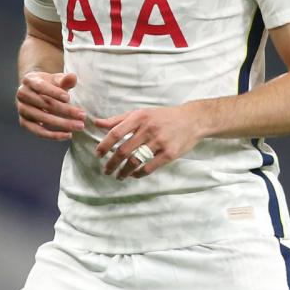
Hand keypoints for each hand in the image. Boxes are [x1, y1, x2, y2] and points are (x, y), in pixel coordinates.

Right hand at [16, 72, 84, 140]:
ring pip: (43, 119)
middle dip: (66, 110)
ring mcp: (22, 109)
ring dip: (63, 124)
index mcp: (29, 80)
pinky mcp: (24, 123)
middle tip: (83, 116)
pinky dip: (54, 135)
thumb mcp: (56, 79)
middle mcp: (22, 94)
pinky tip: (68, 134)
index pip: (41, 86)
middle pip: (45, 104)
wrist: (35, 92)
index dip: (54, 92)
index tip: (69, 98)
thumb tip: (73, 77)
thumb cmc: (49, 84)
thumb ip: (64, 79)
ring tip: (80, 126)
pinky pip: (39, 132)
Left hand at [93, 104, 207, 179]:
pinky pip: (150, 167)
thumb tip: (96, 123)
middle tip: (106, 170)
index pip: (116, 132)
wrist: (192, 120)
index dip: (105, 145)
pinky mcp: (170, 153)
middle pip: (124, 150)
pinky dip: (139, 174)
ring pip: (135, 161)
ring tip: (118, 176)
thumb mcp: (141, 113)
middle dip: (112, 163)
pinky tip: (134, 175)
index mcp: (140, 117)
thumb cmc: (163, 116)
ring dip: (123, 171)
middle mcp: (149, 129)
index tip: (98, 154)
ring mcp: (160, 142)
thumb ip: (118, 119)